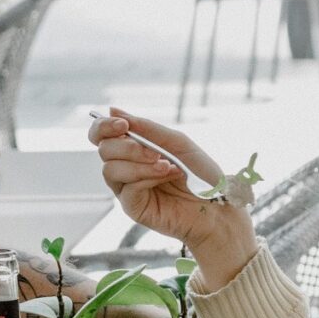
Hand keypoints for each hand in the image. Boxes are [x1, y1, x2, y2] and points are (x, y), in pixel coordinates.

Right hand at [89, 109, 257, 284]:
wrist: (217, 204)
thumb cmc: (200, 173)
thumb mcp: (177, 142)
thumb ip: (146, 128)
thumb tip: (113, 110)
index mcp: (133, 148)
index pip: (101, 134)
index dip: (104, 126)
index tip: (123, 124)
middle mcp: (126, 167)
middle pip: (103, 150)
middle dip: (127, 146)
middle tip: (154, 151)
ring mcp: (127, 188)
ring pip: (110, 169)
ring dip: (139, 163)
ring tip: (166, 165)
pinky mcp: (132, 207)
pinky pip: (127, 188)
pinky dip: (147, 177)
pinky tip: (167, 175)